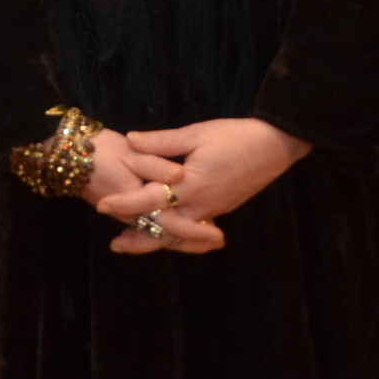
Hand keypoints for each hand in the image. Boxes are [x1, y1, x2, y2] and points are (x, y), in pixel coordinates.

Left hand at [77, 131, 226, 255]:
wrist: (275, 146)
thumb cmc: (235, 136)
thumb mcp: (196, 133)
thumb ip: (161, 141)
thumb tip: (130, 140)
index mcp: (191, 185)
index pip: (151, 199)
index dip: (125, 202)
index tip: (103, 206)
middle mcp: (202, 204)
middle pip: (165, 230)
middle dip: (139, 239)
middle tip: (114, 244)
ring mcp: (213, 210)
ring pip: (180, 234)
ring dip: (156, 240)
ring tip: (133, 243)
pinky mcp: (220, 209)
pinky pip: (193, 229)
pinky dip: (176, 235)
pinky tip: (164, 232)